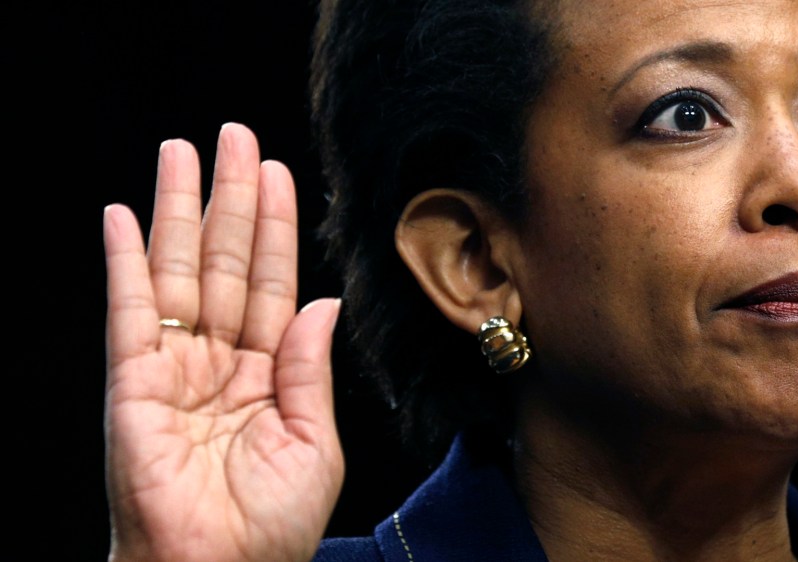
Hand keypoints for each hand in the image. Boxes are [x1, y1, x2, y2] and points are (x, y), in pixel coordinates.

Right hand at [103, 123, 342, 561]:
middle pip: (226, 262)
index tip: (277, 174)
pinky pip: (128, 311)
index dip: (276, 228)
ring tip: (181, 152)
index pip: (273, 282)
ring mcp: (175, 367)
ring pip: (179, 271)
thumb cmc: (270, 528)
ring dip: (179, 210)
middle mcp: (220, 361)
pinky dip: (124, 262)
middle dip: (230, 199)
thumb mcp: (313, 442)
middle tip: (234, 137)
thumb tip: (322, 300)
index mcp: (269, 372)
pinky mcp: (133, 383)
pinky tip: (124, 216)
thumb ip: (309, 367)